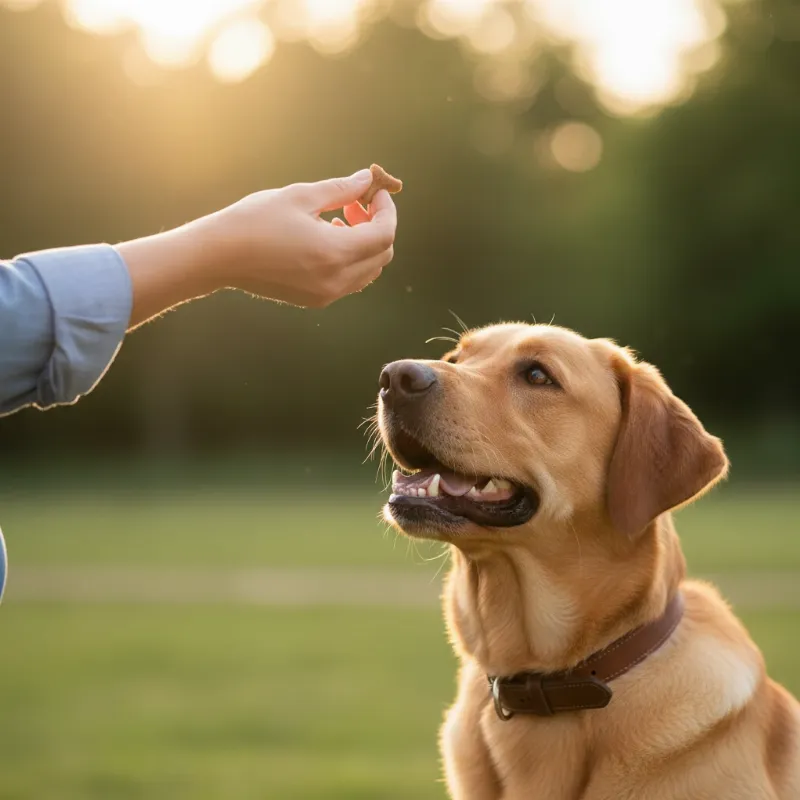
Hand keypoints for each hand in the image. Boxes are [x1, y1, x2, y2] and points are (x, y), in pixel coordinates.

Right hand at [207, 168, 396, 307]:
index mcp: (334, 253)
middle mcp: (335, 280)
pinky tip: (327, 238)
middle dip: (378, 225)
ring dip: (365, 243)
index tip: (375, 191)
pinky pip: (350, 280)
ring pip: (369, 270)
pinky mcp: (315, 300)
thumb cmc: (255, 220)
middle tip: (355, 203)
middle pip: (382, 255)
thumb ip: (340, 190)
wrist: (219, 257)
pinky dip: (351, 259)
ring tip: (340, 220)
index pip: (385, 234)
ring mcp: (326, 294)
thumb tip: (367, 179)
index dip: (386, 209)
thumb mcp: (300, 196)